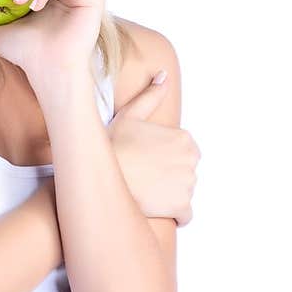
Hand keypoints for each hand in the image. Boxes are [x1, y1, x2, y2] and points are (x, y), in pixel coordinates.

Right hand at [107, 75, 201, 225]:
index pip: (182, 156)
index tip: (144, 163)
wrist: (100, 174)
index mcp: (184, 138)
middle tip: (143, 179)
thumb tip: (163, 75)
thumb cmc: (113, 146)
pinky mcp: (182, 205)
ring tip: (145, 192)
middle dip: (168, 179)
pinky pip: (186, 215)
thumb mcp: (130, 115)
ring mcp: (188, 182)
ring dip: (168, 197)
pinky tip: (156, 208)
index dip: (162, 161)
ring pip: (184, 194)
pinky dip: (175, 215)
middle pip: (185, 174)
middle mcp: (192, 159)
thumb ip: (151, 96)